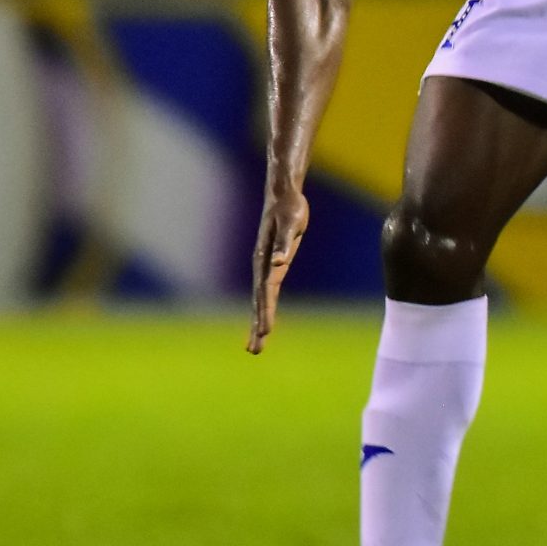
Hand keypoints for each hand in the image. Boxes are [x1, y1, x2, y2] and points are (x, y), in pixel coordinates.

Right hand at [248, 184, 309, 353]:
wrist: (283, 195)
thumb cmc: (290, 207)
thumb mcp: (291, 223)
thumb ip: (283, 242)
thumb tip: (278, 262)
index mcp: (265, 258)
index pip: (266, 290)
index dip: (265, 311)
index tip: (265, 331)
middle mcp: (262, 265)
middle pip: (259, 301)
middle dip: (257, 325)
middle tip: (255, 350)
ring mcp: (266, 266)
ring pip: (261, 299)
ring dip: (258, 322)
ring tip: (255, 346)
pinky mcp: (273, 264)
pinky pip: (268, 291)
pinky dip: (265, 308)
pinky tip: (264, 321)